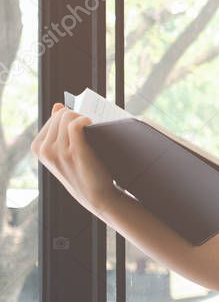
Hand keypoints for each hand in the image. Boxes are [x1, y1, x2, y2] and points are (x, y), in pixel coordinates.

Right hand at [31, 102, 116, 217]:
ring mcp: (58, 151)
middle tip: (89, 126)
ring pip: (68, 117)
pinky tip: (92, 123)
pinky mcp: (74, 151)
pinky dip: (84, 119)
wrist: (96, 195)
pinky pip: (75, 124)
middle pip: (61, 115)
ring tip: (92, 127)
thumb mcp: (63, 151)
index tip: (80, 127)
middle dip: (76, 116)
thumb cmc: (82, 171)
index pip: (53, 118)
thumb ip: (58, 129)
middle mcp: (45, 149)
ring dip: (82, 117)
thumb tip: (58, 106)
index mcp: (38, 148)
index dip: (70, 118)